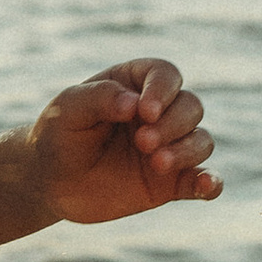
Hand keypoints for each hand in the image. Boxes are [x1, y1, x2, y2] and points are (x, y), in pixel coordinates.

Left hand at [30, 58, 221, 226]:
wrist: (50, 182)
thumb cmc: (59, 135)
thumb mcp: (67, 109)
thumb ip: (99, 98)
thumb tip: (134, 103)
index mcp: (136, 85)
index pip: (166, 75)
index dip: (163, 90)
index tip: (145, 111)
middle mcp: (159, 114)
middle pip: (190, 106)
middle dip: (173, 124)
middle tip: (142, 143)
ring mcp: (169, 147)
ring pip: (201, 141)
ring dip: (186, 150)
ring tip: (157, 163)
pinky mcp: (171, 183)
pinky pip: (202, 181)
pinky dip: (211, 183)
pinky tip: (207, 185)